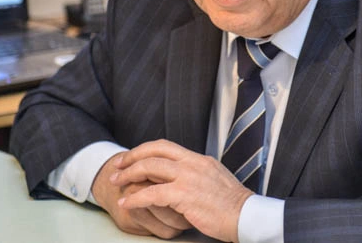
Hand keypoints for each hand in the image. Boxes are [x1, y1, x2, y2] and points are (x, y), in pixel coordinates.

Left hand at [111, 139, 253, 242]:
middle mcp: (192, 163)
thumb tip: (180, 176)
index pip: (165, 145)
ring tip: (116, 183)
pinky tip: (127, 203)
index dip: (145, 150)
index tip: (131, 157)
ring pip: (150, 167)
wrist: (245, 215)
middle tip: (117, 166)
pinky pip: (152, 193)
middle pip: (154, 151)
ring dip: (129, 174)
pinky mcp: (184, 195)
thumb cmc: (232, 204)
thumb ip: (196, 174)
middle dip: (132, 157)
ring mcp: (188, 177)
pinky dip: (136, 198)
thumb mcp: (214, 179)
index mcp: (198, 159)